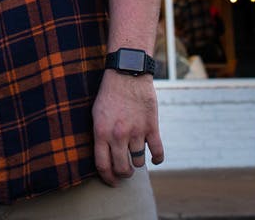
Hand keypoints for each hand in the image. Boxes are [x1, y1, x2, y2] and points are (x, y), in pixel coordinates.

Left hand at [91, 71, 163, 185]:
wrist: (127, 73)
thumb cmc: (109, 94)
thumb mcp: (96, 114)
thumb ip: (100, 136)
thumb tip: (104, 157)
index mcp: (101, 132)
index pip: (103, 165)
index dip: (108, 178)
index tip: (112, 182)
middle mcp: (118, 135)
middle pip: (122, 169)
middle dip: (124, 174)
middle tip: (125, 172)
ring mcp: (136, 132)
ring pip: (139, 162)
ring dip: (137, 162)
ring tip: (136, 157)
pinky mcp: (151, 127)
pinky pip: (157, 152)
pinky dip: (157, 159)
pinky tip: (155, 159)